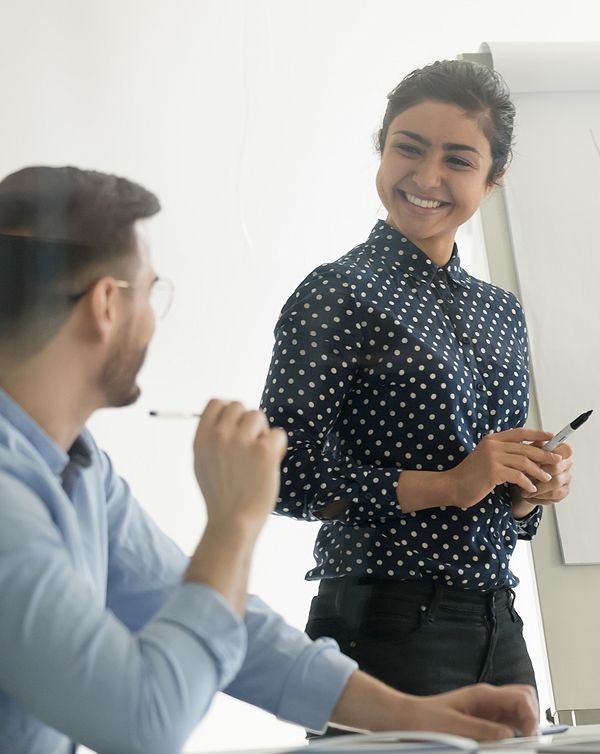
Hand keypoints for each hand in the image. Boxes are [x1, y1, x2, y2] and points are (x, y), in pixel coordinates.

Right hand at [193, 399, 287, 530]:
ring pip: (258, 416)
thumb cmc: (221, 496)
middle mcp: (220, 435)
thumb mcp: (202, 462)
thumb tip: (228, 419)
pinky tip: (271, 462)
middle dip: (247, 422)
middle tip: (249, 445)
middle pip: (239, 406)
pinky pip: (278, 433)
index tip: (236, 425)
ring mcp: (241, 441)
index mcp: (202, 438)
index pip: (216, 403)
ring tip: (259, 455)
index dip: (229, 411)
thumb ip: (211, 438)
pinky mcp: (264, 451)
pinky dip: (278, 446)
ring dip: (262, 432)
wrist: (233, 521)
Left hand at [401, 683, 538, 739]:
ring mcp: (488, 708)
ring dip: (526, 724)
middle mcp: (489, 698)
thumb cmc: (427, 718)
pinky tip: (510, 742)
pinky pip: (508, 720)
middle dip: (533, 717)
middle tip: (528, 740)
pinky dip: (515, 730)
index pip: (521, 697)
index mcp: (483, 694)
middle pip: (525, 698)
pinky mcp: (484, 719)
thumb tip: (509, 734)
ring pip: (519, 709)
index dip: (531, 717)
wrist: (410, 719)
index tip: (528, 738)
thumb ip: (482, 729)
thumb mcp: (454, 726)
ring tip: (521, 742)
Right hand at [446, 428, 561, 508]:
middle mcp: (492, 445)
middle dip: (544, 455)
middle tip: (557, 461)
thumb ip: (504, 452)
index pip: (519, 432)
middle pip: (525, 448)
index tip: (551, 437)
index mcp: (492, 438)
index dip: (537, 434)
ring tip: (546, 478)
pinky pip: (517, 476)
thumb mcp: (487, 458)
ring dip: (538, 471)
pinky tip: (531, 488)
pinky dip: (527, 482)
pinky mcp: (493, 471)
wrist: (453, 485)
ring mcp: (492, 457)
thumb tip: (528, 453)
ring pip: (524, 462)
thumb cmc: (471, 475)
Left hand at [520, 442, 572, 503]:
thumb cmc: (526, 464)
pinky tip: (530, 495)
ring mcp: (567, 478)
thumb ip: (533, 448)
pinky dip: (540, 496)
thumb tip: (538, 441)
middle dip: (538, 472)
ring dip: (538, 486)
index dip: (551, 454)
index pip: (565, 450)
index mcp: (561, 450)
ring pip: (555, 482)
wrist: (523, 483)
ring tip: (524, 488)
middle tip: (524, 476)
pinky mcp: (564, 491)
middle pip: (557, 467)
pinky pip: (555, 495)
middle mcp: (567, 464)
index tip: (536, 459)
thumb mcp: (526, 454)